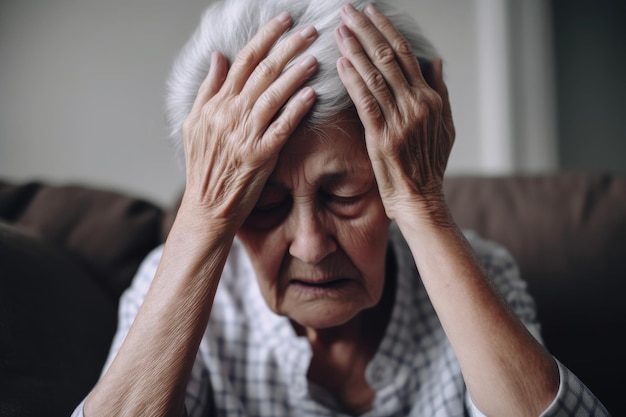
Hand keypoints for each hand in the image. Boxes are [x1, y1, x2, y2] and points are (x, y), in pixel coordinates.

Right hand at [181, 12, 317, 229]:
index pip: (244, 61)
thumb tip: (219, 56)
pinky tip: (311, 94)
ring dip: (295, 73)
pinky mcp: (260, 155)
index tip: (284, 20)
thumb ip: (209, 88)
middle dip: (288, 47)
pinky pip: (281, 127)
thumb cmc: (203, 165)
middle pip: (263, 72)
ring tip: (315, 56)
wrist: (206, 206)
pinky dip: (296, 109)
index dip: (266, 37)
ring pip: (273, 95)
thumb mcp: (194, 123)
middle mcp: (231, 114)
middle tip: (311, 30)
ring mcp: (245, 135)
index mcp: (217, 103)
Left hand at [335, 4, 454, 221]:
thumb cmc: (429, 165)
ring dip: (355, 49)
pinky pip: (366, 102)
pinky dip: (353, 80)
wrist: (421, 199)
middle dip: (366, 30)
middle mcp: (418, 104)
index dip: (386, 30)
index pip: (405, 54)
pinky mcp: (383, 137)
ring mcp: (401, 120)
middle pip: (388, 58)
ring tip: (340, 29)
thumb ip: (440, 91)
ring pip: (375, 76)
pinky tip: (341, 62)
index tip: (369, 12)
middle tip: (348, 10)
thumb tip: (435, 60)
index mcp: (431, 99)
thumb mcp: (445, 125)